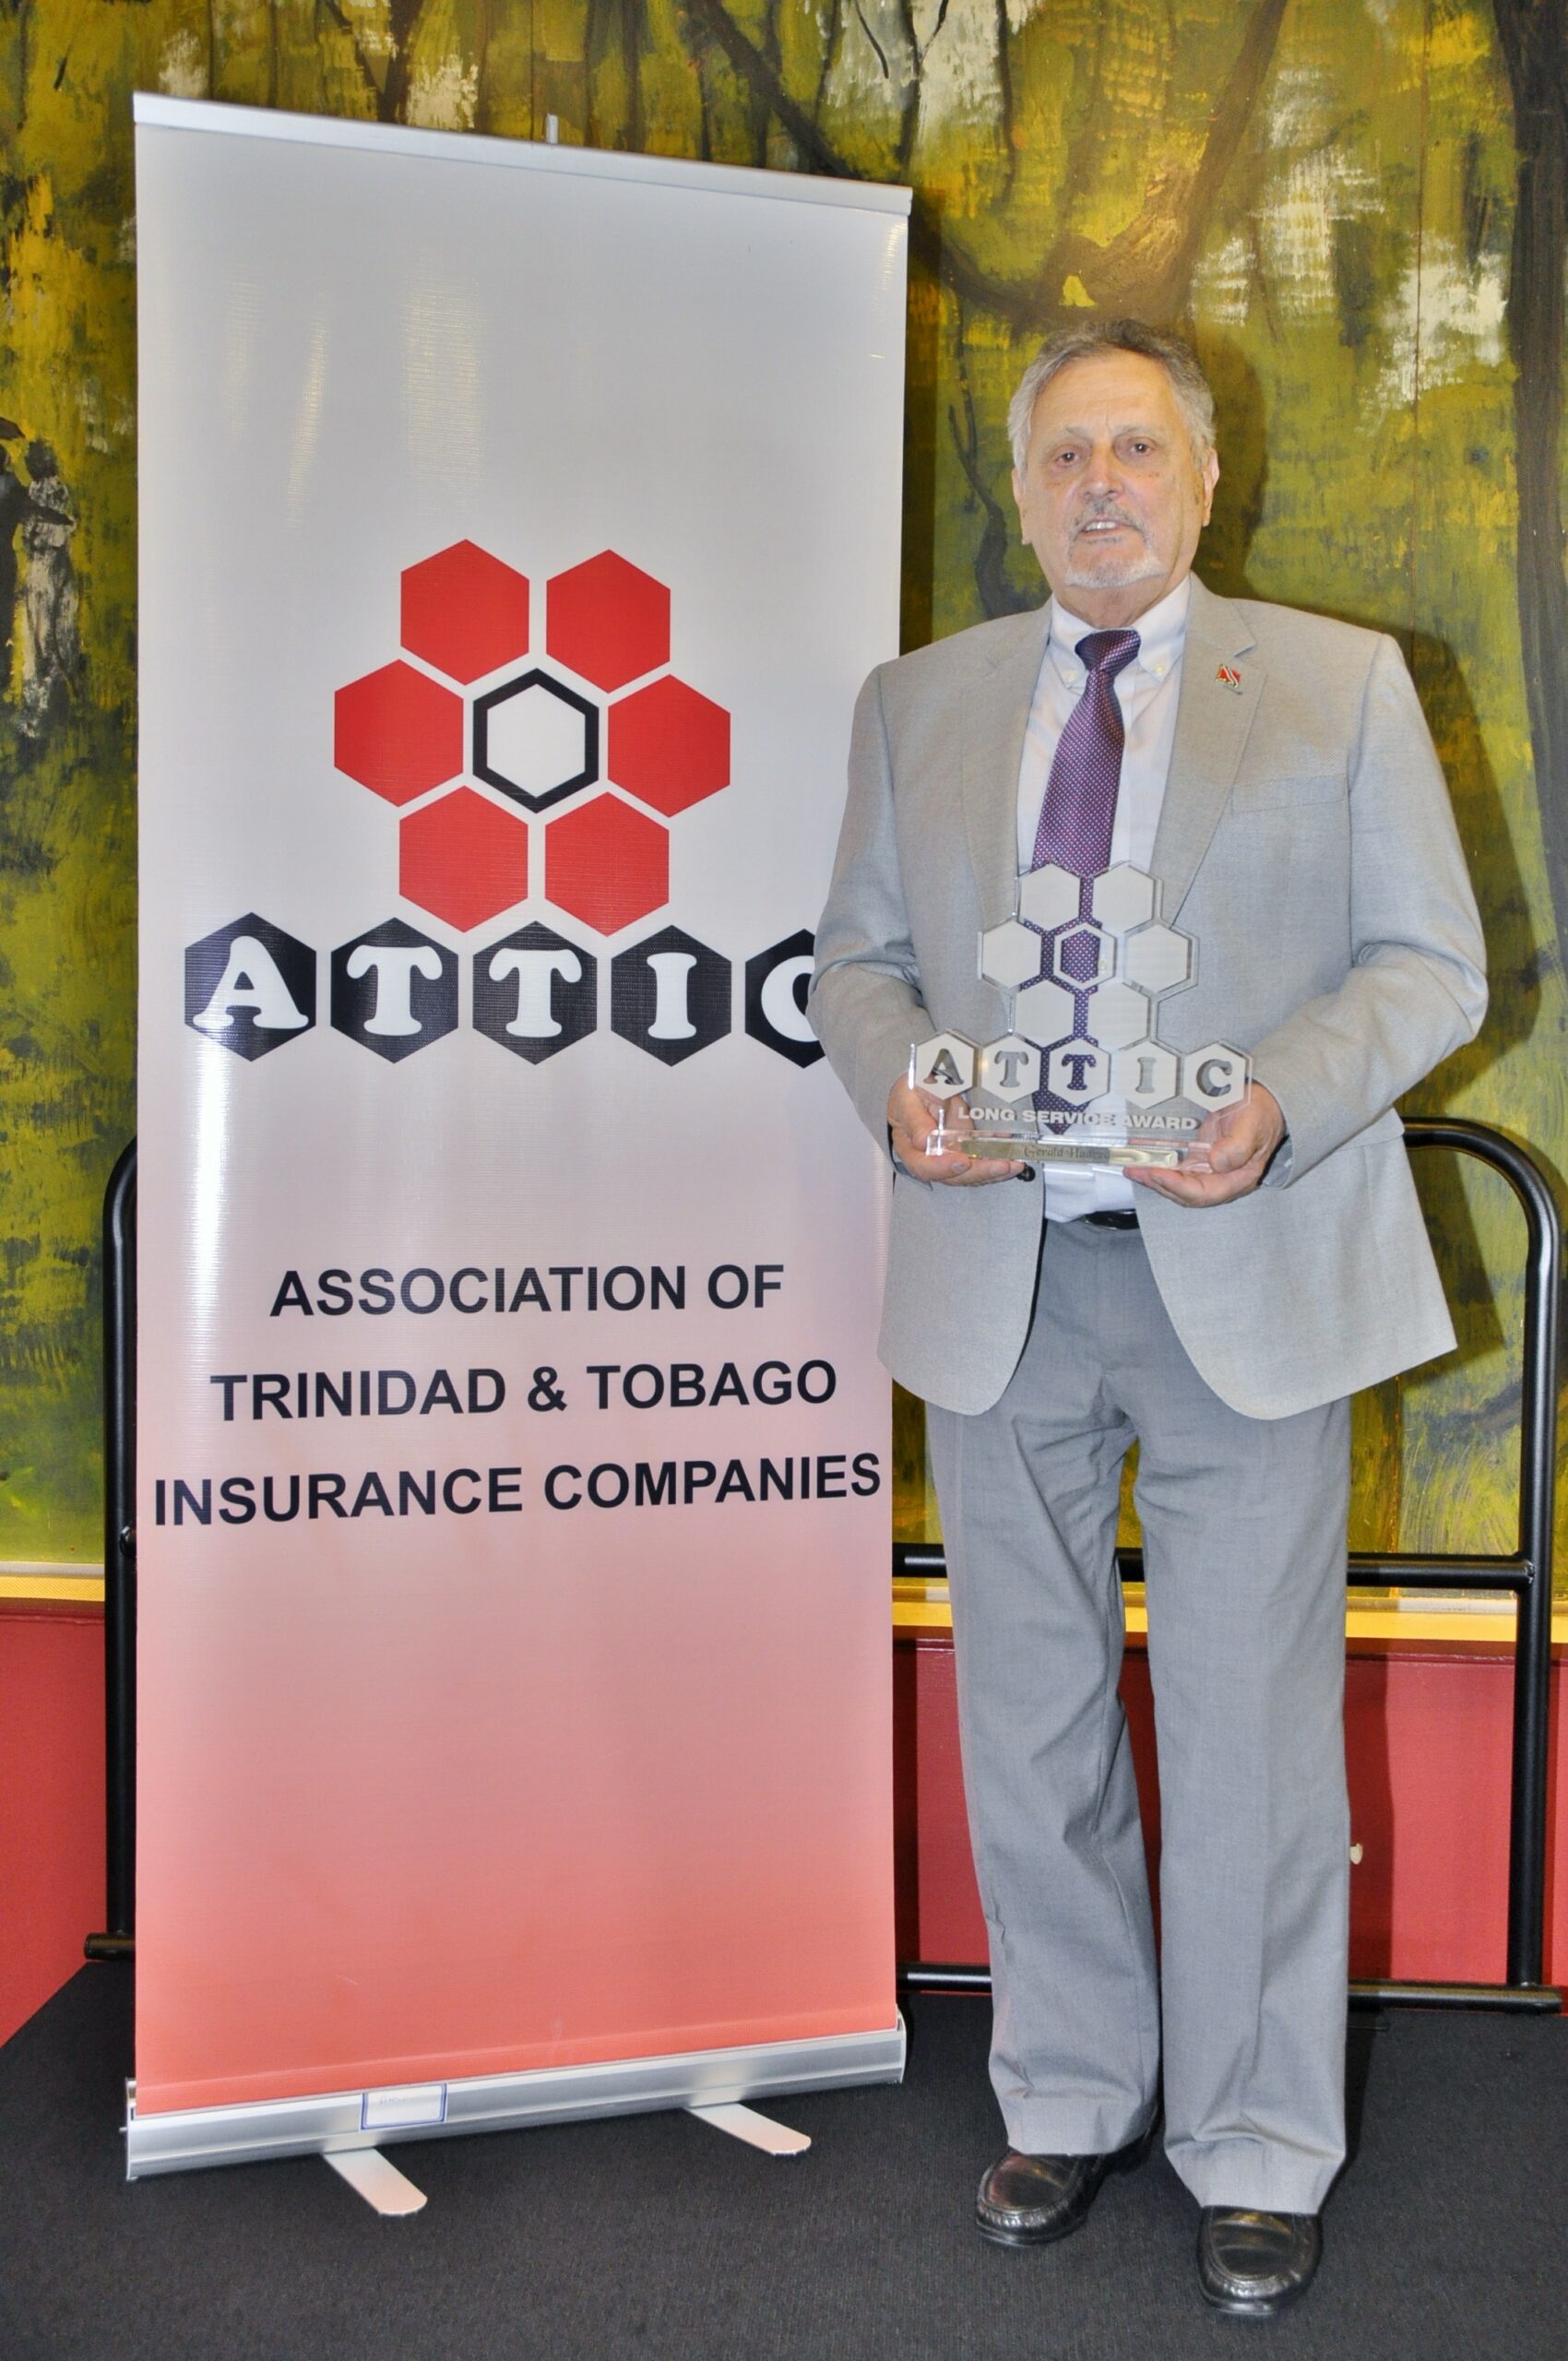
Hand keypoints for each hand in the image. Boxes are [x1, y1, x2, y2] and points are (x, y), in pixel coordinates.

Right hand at [887, 1076, 1025, 1184]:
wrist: (920, 1089)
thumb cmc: (909, 1094)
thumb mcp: (906, 1098)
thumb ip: (915, 1119)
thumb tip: (923, 1141)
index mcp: (910, 1148)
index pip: (923, 1167)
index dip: (943, 1168)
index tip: (961, 1162)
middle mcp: (930, 1158)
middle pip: (953, 1176)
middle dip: (979, 1172)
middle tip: (1001, 1165)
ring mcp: (949, 1157)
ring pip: (971, 1173)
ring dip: (993, 1171)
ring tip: (1014, 1165)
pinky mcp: (965, 1151)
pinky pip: (982, 1161)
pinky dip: (998, 1160)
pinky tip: (1013, 1157)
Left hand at [1129, 1082, 1284, 1207]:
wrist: (1264, 1102)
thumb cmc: (1261, 1114)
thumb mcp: (1252, 1125)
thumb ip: (1237, 1146)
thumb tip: (1216, 1163)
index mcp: (1238, 1179)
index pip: (1204, 1193)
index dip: (1178, 1187)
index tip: (1158, 1173)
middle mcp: (1222, 1180)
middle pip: (1185, 1193)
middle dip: (1158, 1184)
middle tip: (1136, 1170)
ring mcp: (1210, 1171)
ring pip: (1177, 1183)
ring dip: (1154, 1178)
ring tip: (1133, 1168)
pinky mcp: (1200, 1160)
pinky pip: (1176, 1169)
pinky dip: (1158, 1166)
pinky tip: (1143, 1159)